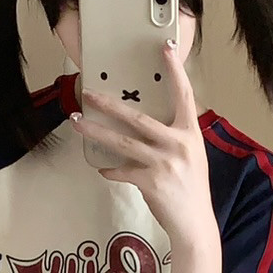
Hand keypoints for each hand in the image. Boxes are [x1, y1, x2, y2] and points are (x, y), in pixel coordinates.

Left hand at [71, 38, 215, 247]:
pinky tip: (103, 169)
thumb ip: (173, 139)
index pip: (184, 95)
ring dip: (97, 131)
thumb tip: (146, 127)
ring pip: (123, 142)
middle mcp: (178, 144)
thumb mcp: (191, 157)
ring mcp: (164, 163)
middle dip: (110, 104)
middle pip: (138, 117)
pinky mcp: (150, 182)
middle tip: (89, 93)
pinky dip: (111, 170)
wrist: (195, 224)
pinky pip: (122, 171)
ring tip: (77, 122)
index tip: (165, 49)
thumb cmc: (191, 189)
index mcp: (190, 133)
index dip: (175, 71)